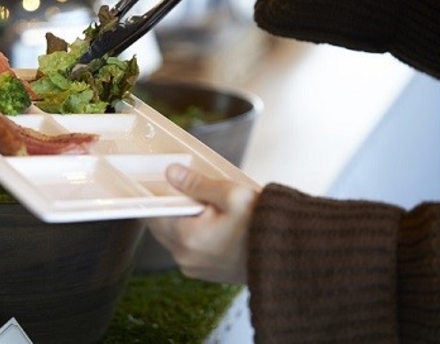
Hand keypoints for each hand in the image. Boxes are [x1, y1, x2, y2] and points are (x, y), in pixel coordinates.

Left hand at [145, 164, 259, 283]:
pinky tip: (210, 221)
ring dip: (181, 220)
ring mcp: (194, 268)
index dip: (156, 194)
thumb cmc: (264, 224)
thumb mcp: (232, 195)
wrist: (291, 255)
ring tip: (204, 204)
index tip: (163, 180)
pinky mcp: (206, 273)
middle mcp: (185, 257)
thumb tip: (171, 173)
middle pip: (161, 226)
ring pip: (173, 237)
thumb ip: (197, 183)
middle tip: (186, 188)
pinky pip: (188, 249)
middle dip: (170, 206)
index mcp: (187, 238)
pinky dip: (192, 234)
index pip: (153, 213)